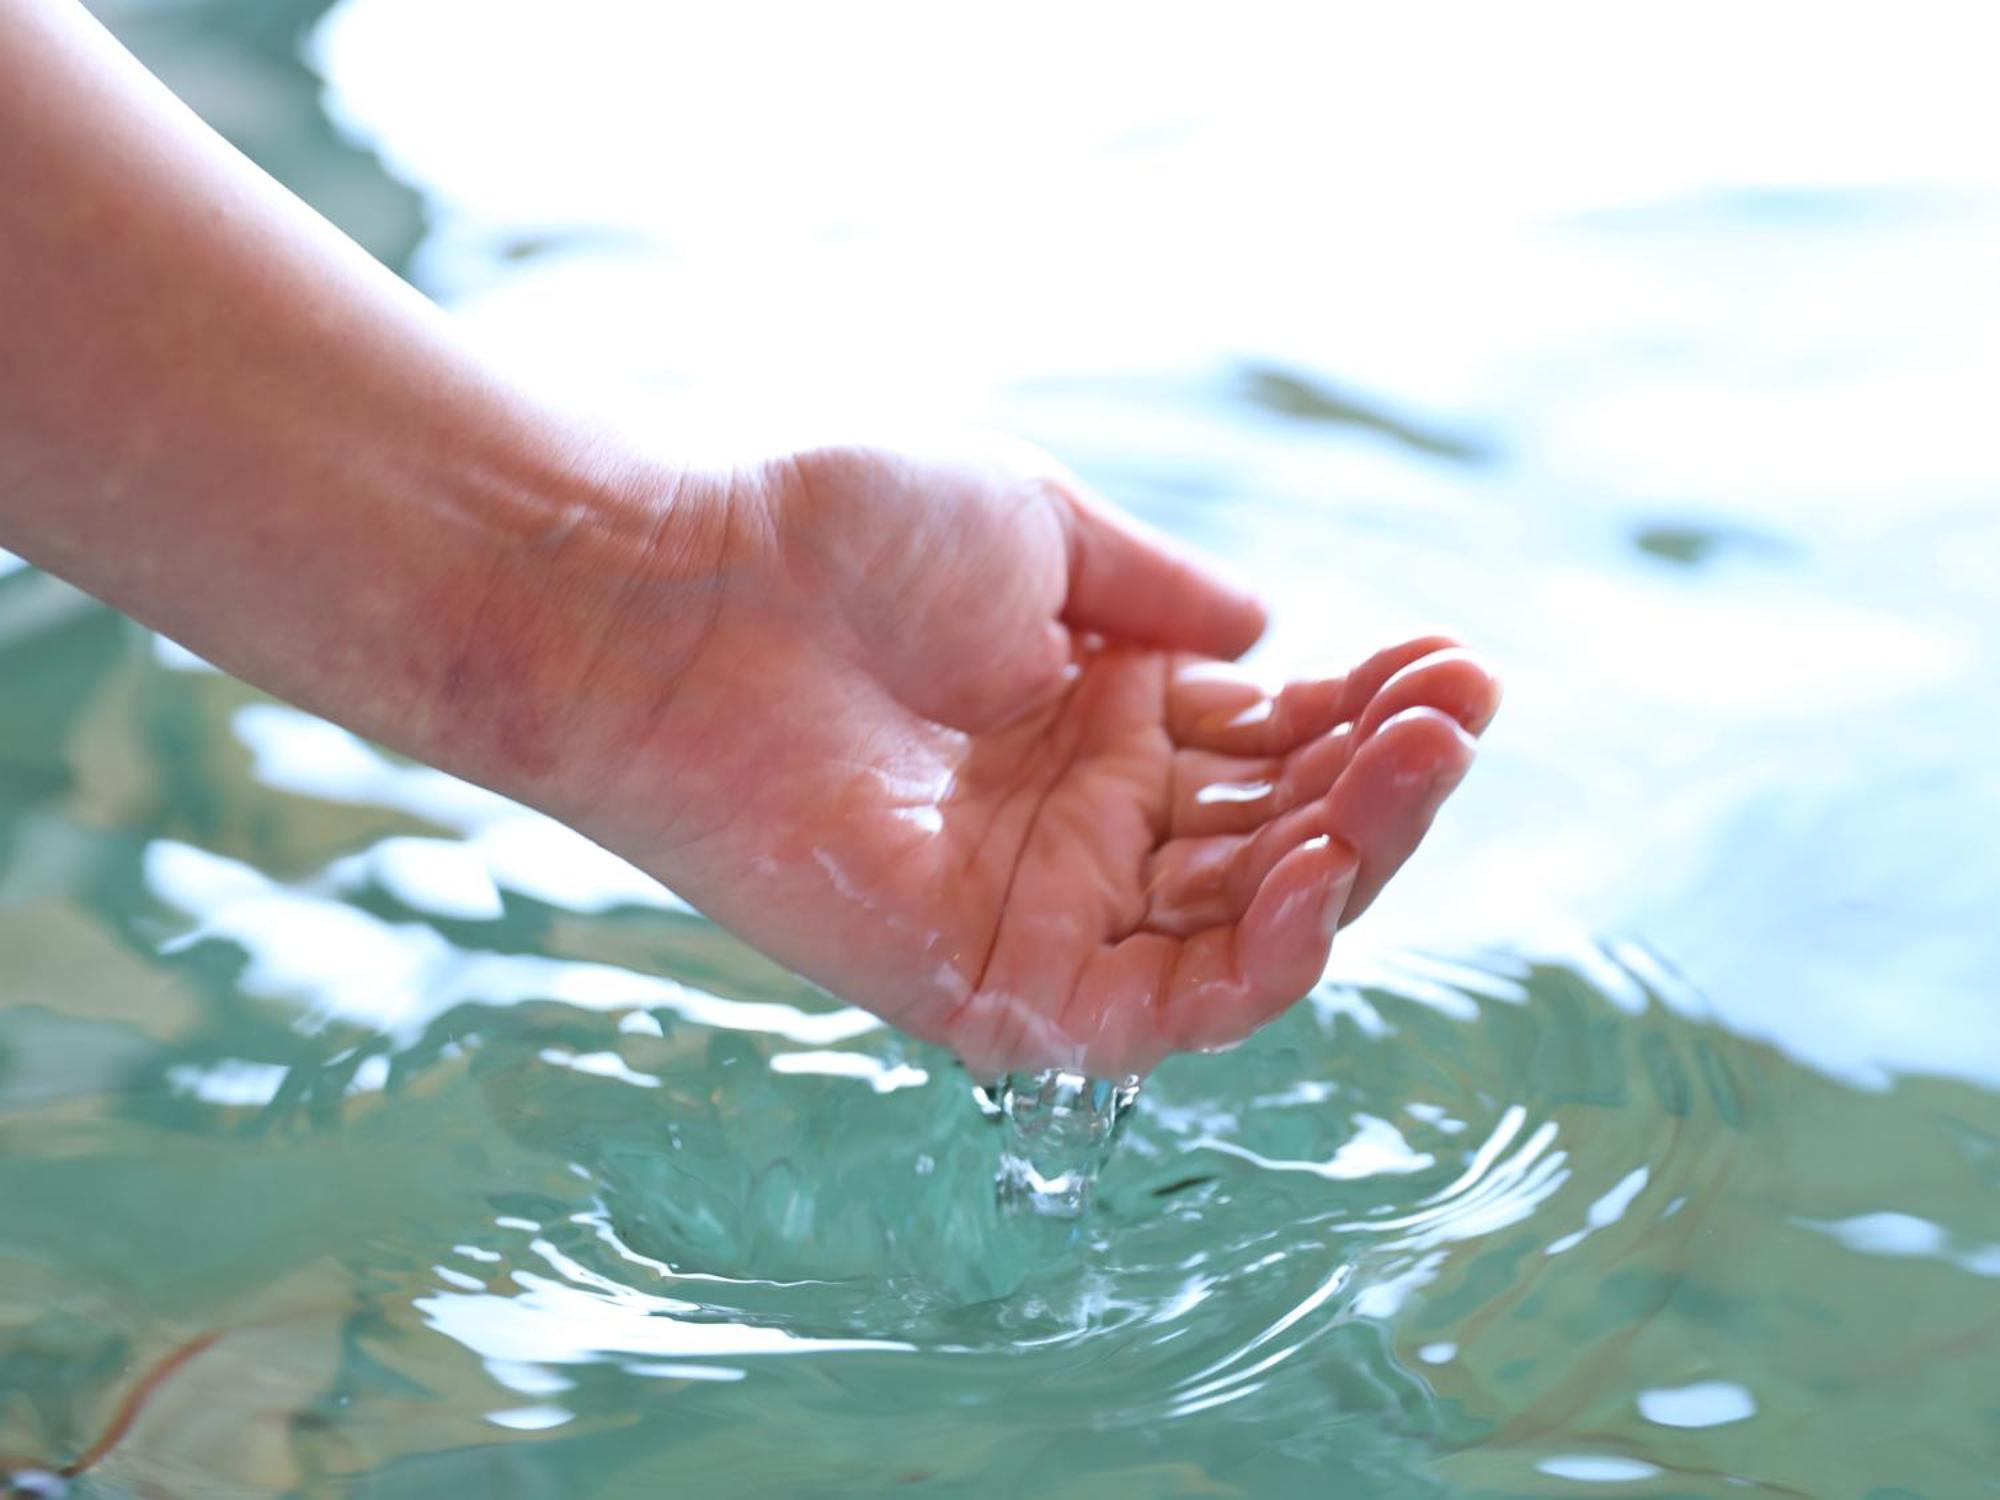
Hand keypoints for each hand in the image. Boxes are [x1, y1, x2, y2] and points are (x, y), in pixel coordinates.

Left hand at [531, 442, 1498, 1077]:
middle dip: (1381, 778)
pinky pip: (1156, 1006)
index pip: (1276, 744)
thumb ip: (1158, 593)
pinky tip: (1314, 872)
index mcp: (1102, 718)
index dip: (1371, 712)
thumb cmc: (834, 537)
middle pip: (1281, 836)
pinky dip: (1255, 957)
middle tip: (1456, 708)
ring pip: (1246, 923)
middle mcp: (1087, 825)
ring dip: (1350, 852)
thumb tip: (1268, 629)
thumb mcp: (1037, 528)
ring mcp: (1048, 909)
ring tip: (1419, 759)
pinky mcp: (994, 986)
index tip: (1453, 664)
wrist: (675, 594)